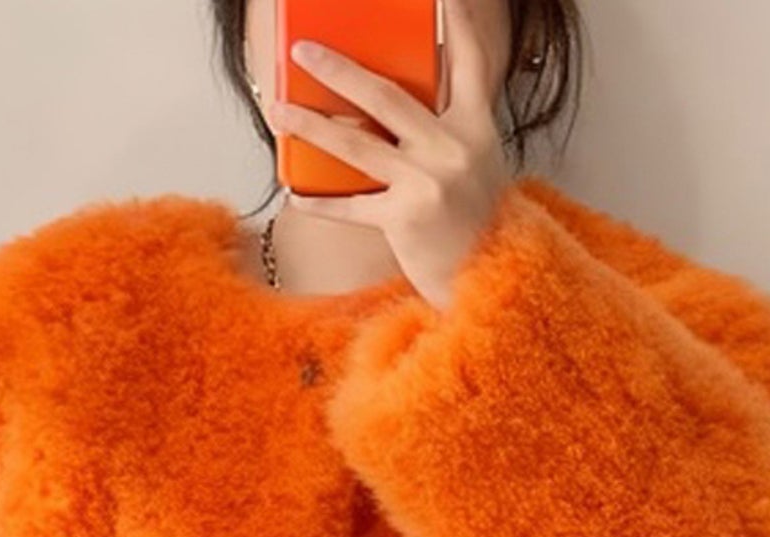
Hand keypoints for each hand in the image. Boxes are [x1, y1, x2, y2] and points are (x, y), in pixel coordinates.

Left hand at [267, 0, 513, 310]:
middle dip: (340, 70)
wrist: (490, 278)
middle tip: (305, 51)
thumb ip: (446, 126)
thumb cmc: (478, 219)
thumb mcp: (478, 162)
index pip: (468, 61)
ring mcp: (428, 183)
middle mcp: (453, 148)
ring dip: (312, 126)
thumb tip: (392, 101)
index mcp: (477, 127)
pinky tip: (294, 193)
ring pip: (358, 144)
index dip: (457, 21)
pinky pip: (352, 206)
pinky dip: (321, 202)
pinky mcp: (405, 219)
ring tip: (279, 111)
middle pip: (387, 96)